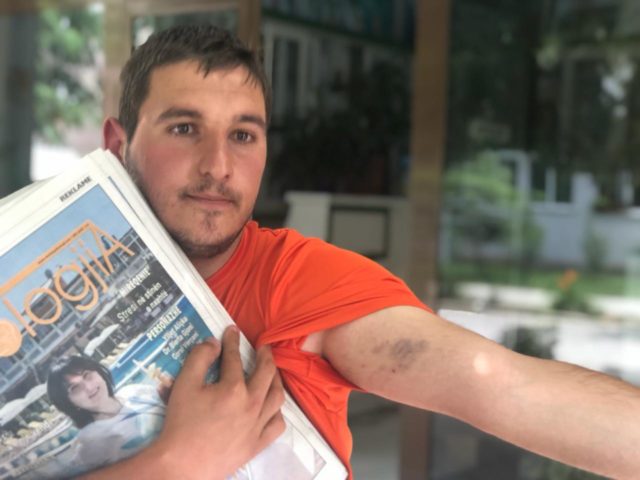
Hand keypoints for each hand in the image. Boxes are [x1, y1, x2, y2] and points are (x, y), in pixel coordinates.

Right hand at [150, 326, 285, 479]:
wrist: (182, 465)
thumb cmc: (181, 423)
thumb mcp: (184, 384)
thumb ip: (199, 358)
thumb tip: (213, 342)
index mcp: (233, 388)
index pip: (235, 358)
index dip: (233, 341)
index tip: (233, 330)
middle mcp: (251, 404)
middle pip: (266, 373)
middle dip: (265, 356)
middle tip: (263, 347)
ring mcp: (257, 425)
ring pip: (277, 397)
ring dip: (276, 380)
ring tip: (272, 372)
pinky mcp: (257, 444)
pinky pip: (277, 425)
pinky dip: (278, 412)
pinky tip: (272, 407)